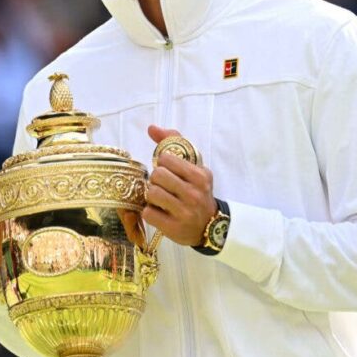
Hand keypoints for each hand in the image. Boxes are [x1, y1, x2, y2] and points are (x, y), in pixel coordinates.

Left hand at [142, 125, 215, 245]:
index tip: (169, 171)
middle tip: (163, 186)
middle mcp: (194, 194)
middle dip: (156, 180)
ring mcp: (185, 213)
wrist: (209, 226)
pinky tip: (159, 212)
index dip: (163, 164)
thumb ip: (174, 143)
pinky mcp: (173, 228)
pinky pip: (148, 213)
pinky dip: (150, 211)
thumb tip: (151, 128)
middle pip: (157, 175)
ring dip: (151, 196)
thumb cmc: (197, 191)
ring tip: (160, 199)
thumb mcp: (193, 167)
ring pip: (151, 193)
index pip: (167, 159)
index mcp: (200, 176)